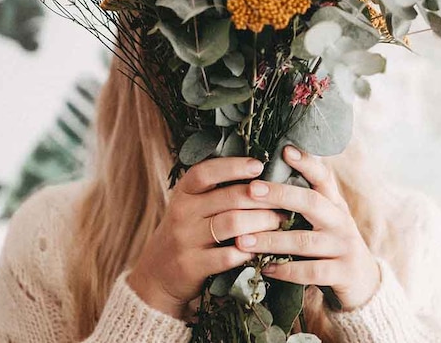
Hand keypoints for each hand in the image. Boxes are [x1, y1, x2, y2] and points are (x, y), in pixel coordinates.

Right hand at [127, 157, 282, 318]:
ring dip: (262, 222)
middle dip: (262, 198)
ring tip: (278, 222)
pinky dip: (250, 251)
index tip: (258, 165)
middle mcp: (182, 213)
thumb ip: (214, 190)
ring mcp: (186, 240)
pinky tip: (263, 249)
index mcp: (183, 193)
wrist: (157, 274)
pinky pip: (229, 256)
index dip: (233, 166)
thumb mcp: (190, 205)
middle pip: (229, 198)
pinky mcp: (193, 266)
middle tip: (283, 201)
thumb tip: (258, 170)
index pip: (206, 172)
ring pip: (233, 224)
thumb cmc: (185, 232)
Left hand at [234, 146, 381, 310]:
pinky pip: (311, 271)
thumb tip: (265, 178)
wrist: (364, 280)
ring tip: (243, 240)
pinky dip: (286, 270)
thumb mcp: (324, 219)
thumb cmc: (331, 243)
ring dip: (271, 240)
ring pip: (304, 241)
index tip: (286, 150)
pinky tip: (266, 268)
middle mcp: (340, 221)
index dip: (306, 163)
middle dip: (279, 195)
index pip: (323, 177)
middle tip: (251, 189)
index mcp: (334, 203)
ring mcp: (343, 246)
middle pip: (311, 202)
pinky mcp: (343, 273)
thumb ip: (304, 201)